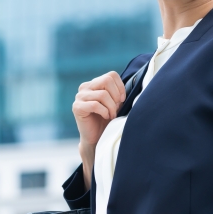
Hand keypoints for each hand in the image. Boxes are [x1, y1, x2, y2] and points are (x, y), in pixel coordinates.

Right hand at [72, 71, 125, 187]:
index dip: (120, 87)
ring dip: (111, 107)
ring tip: (112, 115)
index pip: (111, 75)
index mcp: (94, 83)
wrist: (98, 138)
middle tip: (116, 109)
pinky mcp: (77, 107)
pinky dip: (104, 111)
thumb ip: (119, 92)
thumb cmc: (108, 120)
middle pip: (106, 81)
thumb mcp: (116, 103)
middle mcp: (85, 87)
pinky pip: (95, 104)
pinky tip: (105, 117)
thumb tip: (135, 84)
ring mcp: (79, 96)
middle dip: (115, 96)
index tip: (122, 100)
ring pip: (102, 94)